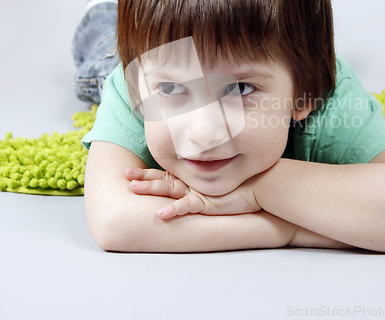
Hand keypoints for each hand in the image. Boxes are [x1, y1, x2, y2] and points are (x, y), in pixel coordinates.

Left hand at [125, 167, 260, 218]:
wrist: (260, 184)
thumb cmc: (241, 183)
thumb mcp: (218, 182)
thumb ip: (205, 179)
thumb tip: (194, 179)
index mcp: (193, 177)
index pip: (167, 173)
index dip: (148, 172)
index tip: (132, 171)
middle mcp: (192, 182)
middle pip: (163, 179)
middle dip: (143, 177)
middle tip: (125, 174)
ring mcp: (198, 191)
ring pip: (169, 189)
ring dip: (151, 188)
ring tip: (133, 188)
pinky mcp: (207, 202)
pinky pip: (186, 207)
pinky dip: (173, 210)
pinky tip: (159, 214)